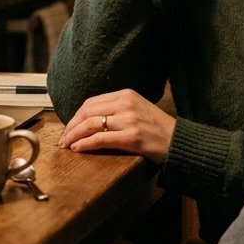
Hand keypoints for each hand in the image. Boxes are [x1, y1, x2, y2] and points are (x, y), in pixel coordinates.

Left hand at [57, 89, 175, 162]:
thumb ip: (117, 109)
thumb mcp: (138, 109)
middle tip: (63, 138)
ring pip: (91, 125)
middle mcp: (126, 104)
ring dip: (74, 136)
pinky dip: (85, 144)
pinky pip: (101, 139)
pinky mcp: (132, 137)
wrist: (179, 142)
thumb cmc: (158, 129)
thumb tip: (90, 120)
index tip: (69, 127)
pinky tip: (77, 149)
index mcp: (127, 94)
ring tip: (66, 145)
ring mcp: (130, 120)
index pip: (92, 102)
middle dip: (71, 126)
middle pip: (88, 112)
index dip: (76, 116)